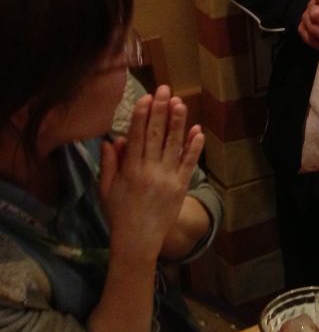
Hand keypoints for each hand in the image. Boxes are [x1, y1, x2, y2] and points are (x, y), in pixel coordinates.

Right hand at [99, 86, 203, 263]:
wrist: (138, 241)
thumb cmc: (119, 214)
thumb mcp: (106, 189)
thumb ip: (110, 164)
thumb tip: (112, 139)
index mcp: (129, 170)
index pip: (136, 137)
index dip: (141, 116)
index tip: (146, 98)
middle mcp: (149, 171)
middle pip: (155, 135)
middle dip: (160, 110)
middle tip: (165, 89)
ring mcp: (167, 178)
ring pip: (173, 145)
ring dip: (178, 122)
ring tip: (180, 102)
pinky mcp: (181, 186)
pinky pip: (189, 163)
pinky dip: (194, 146)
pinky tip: (198, 130)